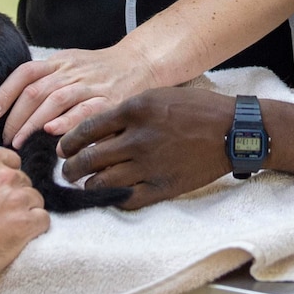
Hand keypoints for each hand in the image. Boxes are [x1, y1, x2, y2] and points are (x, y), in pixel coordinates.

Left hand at [0, 42, 158, 147]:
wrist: (141, 64)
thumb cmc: (101, 70)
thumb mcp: (71, 64)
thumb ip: (48, 79)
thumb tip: (17, 106)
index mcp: (60, 62)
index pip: (25, 73)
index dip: (5, 93)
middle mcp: (71, 71)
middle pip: (35, 91)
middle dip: (16, 117)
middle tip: (7, 139)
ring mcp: (89, 85)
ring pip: (54, 101)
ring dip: (33, 124)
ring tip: (21, 143)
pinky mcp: (107, 100)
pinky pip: (83, 111)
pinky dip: (66, 122)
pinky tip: (52, 135)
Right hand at [0, 147, 48, 290]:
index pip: (12, 161)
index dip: (7, 178)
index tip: (0, 192)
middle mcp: (4, 176)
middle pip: (24, 182)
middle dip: (15, 197)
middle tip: (1, 215)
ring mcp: (17, 199)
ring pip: (36, 200)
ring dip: (27, 213)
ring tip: (11, 229)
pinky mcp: (26, 224)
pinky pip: (43, 220)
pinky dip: (35, 229)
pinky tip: (22, 237)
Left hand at [59, 88, 233, 209]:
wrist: (231, 130)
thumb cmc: (195, 108)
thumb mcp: (157, 95)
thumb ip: (126, 111)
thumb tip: (97, 128)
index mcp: (135, 110)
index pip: (88, 128)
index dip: (70, 141)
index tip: (63, 148)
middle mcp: (138, 138)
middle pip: (90, 158)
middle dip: (71, 167)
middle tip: (66, 170)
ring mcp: (150, 165)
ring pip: (103, 181)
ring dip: (87, 185)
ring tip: (83, 184)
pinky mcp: (163, 187)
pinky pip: (127, 198)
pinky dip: (113, 198)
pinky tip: (108, 195)